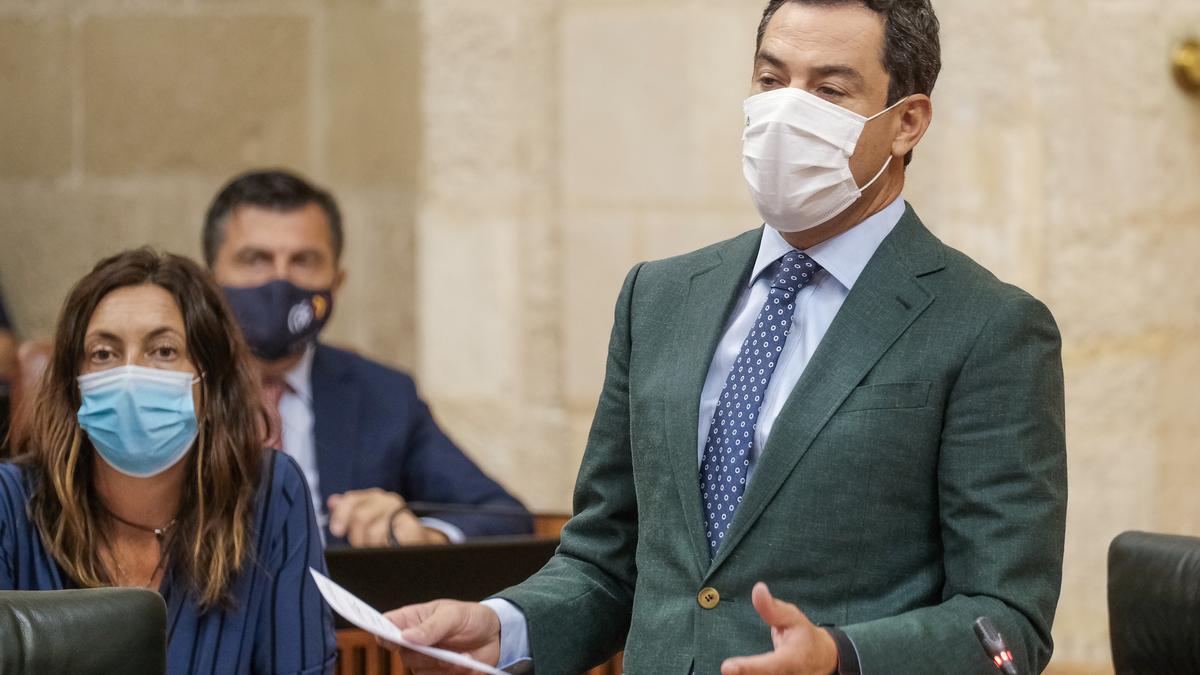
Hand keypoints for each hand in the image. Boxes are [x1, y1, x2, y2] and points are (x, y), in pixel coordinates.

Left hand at [327, 489, 448, 546]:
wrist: (420, 541)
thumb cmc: (389, 532)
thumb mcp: (368, 519)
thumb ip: (349, 511)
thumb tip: (332, 501)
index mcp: (374, 497)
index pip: (351, 500)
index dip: (341, 515)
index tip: (337, 531)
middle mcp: (388, 500)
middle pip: (360, 516)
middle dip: (357, 537)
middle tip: (362, 546)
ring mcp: (401, 512)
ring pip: (373, 532)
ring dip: (372, 546)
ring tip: (378, 548)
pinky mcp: (411, 526)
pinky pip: (390, 539)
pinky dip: (385, 546)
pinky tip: (388, 546)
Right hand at [382, 599, 501, 673]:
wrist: (494, 635)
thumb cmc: (470, 617)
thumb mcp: (454, 615)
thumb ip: (432, 626)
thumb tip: (406, 637)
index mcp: (412, 619)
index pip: (386, 625)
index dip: (383, 632)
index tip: (395, 639)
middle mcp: (413, 641)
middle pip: (403, 653)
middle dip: (426, 653)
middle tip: (444, 650)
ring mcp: (424, 659)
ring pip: (419, 670)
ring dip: (444, 665)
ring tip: (465, 656)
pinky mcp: (437, 673)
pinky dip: (454, 673)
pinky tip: (467, 663)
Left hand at [721, 582, 838, 674]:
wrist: (822, 658)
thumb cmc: (804, 635)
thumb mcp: (793, 618)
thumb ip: (773, 609)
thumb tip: (757, 589)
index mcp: (792, 660)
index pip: (769, 666)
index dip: (749, 668)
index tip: (727, 667)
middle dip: (744, 673)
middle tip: (727, 669)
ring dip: (745, 674)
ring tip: (733, 669)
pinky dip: (747, 674)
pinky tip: (738, 671)